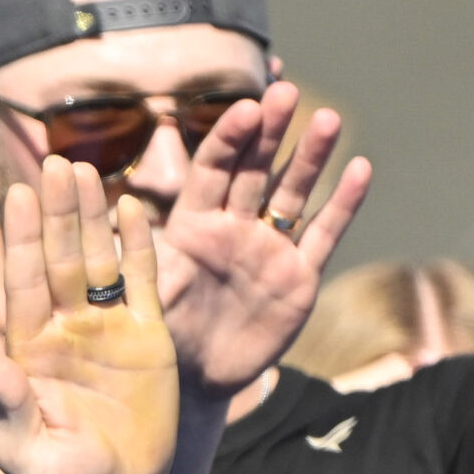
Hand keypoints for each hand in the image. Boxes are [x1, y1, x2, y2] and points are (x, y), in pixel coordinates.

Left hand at [0, 158, 178, 473]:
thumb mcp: (23, 450)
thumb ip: (6, 403)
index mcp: (30, 348)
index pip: (24, 281)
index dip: (21, 238)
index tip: (16, 193)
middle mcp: (65, 329)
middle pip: (59, 258)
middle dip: (55, 212)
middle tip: (54, 161)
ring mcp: (106, 331)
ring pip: (97, 261)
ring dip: (90, 217)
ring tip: (84, 170)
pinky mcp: (148, 340)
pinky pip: (143, 284)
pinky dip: (139, 246)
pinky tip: (133, 207)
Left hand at [153, 81, 369, 395]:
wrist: (196, 381)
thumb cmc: (162, 336)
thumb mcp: (146, 296)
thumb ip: (139, 259)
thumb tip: (114, 218)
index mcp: (192, 225)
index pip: (212, 171)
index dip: (228, 139)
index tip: (244, 107)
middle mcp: (233, 228)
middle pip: (254, 170)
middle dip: (269, 132)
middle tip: (285, 91)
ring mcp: (269, 249)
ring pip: (291, 194)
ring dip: (309, 157)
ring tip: (327, 118)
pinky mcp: (299, 277)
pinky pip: (323, 235)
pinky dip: (342, 204)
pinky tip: (359, 169)